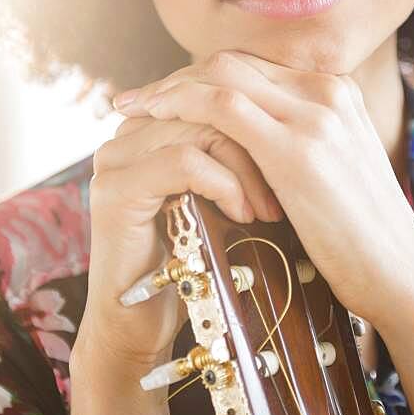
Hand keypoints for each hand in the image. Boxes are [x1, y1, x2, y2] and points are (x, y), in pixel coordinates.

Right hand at [76, 103, 282, 369]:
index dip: (259, 118)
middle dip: (257, 144)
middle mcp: (130, 132)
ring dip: (247, 168)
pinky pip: (183, 161)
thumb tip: (298, 121)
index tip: (294, 157)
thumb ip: (240, 154)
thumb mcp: (224, 197)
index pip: (217, 89)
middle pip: (211, 103)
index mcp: (154, 124)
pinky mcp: (116, 189)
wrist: (143, 325)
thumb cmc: (195, 261)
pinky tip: (242, 215)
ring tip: (266, 210)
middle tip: (284, 192)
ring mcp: (117, 158)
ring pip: (202, 128)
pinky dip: (224, 184)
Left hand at [112, 51, 413, 327]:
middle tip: (136, 99)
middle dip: (176, 76)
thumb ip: (298, 145)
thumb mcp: (334, 173)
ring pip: (222, 74)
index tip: (163, 95)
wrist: (403, 275)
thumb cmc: (364, 238)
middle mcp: (328, 92)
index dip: (200, 75)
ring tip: (132, 108)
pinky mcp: (298, 149)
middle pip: (233, 61)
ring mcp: (317, 115)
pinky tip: (153, 121)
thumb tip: (245, 149)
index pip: (253, 66)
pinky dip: (181, 107)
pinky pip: (223, 107)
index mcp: (337, 93)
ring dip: (169, 87)